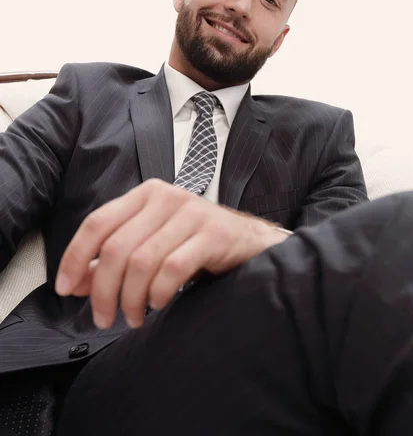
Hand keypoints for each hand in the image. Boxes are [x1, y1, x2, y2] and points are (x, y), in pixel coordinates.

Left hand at [55, 179, 288, 329]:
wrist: (248, 241)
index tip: (65, 289)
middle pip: (117, 248)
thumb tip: (74, 282)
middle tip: (104, 317)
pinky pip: (173, 268)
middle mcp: (166, 197)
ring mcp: (191, 213)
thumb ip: (112, 259)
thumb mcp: (150, 243)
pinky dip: (159, 292)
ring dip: (131, 299)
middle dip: (103, 290)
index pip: (97, 222)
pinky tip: (158, 303)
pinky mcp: (213, 233)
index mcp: (146, 194)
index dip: (76, 257)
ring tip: (133, 317)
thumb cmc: (194, 242)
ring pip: (142, 261)